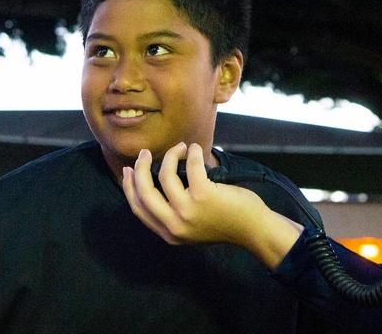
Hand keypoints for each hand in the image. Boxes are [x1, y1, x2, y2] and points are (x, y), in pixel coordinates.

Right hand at [122, 142, 302, 269]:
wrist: (252, 229)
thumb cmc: (226, 222)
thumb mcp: (192, 227)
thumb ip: (173, 215)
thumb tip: (157, 184)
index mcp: (169, 233)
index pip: (138, 208)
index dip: (129, 187)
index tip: (128, 170)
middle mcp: (174, 225)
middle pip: (144, 192)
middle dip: (140, 168)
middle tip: (146, 153)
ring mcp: (188, 210)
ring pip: (165, 175)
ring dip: (172, 155)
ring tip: (181, 147)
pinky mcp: (203, 195)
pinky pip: (191, 166)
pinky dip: (193, 153)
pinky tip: (196, 149)